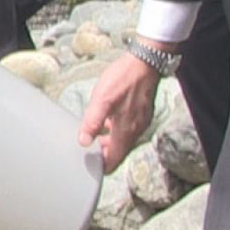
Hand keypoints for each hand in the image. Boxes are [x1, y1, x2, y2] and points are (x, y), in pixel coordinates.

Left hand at [78, 51, 160, 171]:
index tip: (89, 166)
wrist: (145, 62)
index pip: (115, 160)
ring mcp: (141, 121)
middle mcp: (136, 130)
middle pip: (119, 152)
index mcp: (126, 131)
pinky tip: (106, 120)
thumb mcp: (102, 100)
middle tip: (86, 149)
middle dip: (103, 154)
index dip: (101, 166)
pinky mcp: (142, 113)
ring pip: (123, 140)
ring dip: (108, 141)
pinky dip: (115, 130)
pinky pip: (127, 129)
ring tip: (92, 135)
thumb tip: (83, 142)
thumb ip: (92, 122)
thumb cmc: (123, 79)